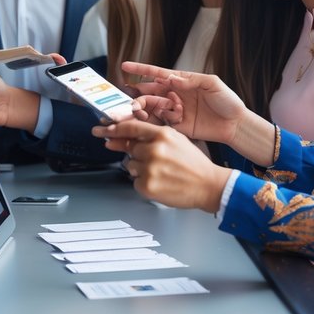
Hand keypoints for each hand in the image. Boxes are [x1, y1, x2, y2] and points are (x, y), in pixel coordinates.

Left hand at [98, 119, 229, 213]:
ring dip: (141, 170)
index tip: (104, 130)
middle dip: (139, 156)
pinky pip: (135, 183)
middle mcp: (154, 150)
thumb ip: (152, 137)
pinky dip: (145, 184)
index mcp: (163, 135)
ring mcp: (150, 168)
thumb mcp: (176, 141)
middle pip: (130, 149)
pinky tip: (161, 183)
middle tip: (157, 163)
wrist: (209, 185)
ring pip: (131, 166)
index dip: (115, 129)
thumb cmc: (193, 164)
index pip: (131, 128)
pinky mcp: (148, 186)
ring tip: (162, 173)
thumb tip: (125, 138)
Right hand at [122, 62, 246, 144]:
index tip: (125, 66)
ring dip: (143, 108)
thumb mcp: (213, 84)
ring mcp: (175, 110)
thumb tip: (171, 77)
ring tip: (136, 111)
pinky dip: (155, 120)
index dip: (141, 69)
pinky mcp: (177, 125)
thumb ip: (191, 79)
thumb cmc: (228, 101)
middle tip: (128, 98)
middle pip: (150, 92)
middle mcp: (175, 95)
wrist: (236, 125)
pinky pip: (160, 122)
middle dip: (137, 93)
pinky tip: (158, 120)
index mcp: (182, 82)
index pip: (157, 74)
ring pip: (152, 107)